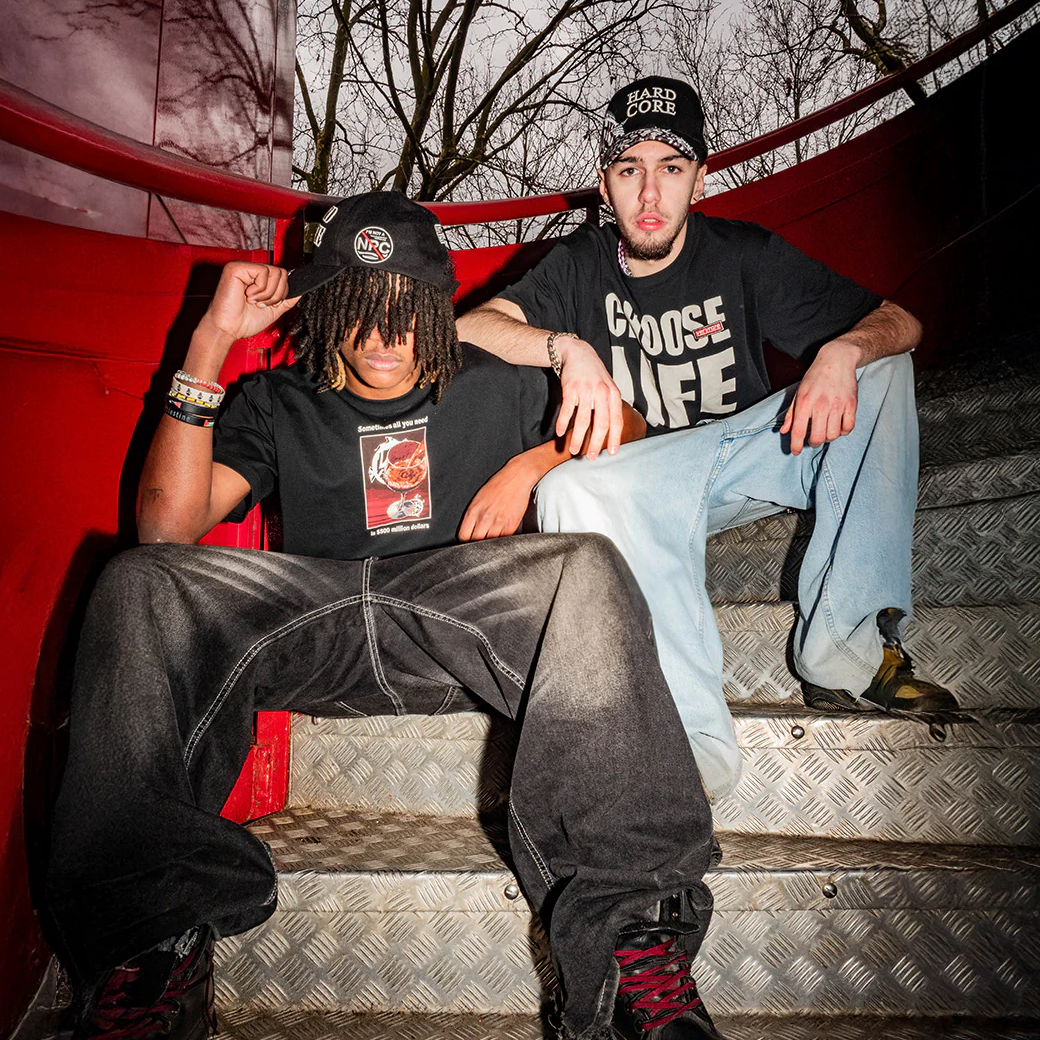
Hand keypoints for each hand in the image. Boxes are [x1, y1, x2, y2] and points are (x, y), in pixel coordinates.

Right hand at [201, 262, 299, 344]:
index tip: (271, 305)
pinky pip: (263, 272)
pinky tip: (247, 296)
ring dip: (268, 294)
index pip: (283, 276)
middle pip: (282, 273)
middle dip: (277, 294)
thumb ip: (286, 300)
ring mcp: (244, 267)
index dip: (282, 292)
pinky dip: (260, 289)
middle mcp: (251, 270)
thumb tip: (300, 292)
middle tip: (261, 304)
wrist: (229, 329)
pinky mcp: (237, 267)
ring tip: (254, 302)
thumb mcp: (273, 310)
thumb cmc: (244, 322)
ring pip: (275, 273)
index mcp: (258, 279)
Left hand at [458, 457, 536, 540]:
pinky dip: (502, 542)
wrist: (517, 477)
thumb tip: (470, 532)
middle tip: (480, 546)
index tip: (468, 544)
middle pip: (475, 542)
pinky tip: (501, 539)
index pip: (463, 536)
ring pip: (490, 545)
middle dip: (476, 546)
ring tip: (491, 544)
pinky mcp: (511, 525)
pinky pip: (504, 541)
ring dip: (490, 546)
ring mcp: (498, 523)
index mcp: (473, 511)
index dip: (465, 543)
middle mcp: (484, 518)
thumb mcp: (478, 499)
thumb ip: (473, 516)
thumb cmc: (498, 486)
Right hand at [555, 337, 623, 459]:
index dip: (615, 438)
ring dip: (577, 437)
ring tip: (573, 450)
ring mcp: (586, 390)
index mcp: (613, 394)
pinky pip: (567, 410)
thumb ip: (610, 407)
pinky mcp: (571, 388)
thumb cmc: (594, 375)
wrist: (578, 353)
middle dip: (596, 443)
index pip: (616, 420)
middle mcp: (602, 393)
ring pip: (583, 420)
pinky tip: (560, 433)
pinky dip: (563, 423)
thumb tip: (610, 432)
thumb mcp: (608, 388)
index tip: (612, 453)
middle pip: (601, 423)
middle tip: (591, 457)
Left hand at [780, 340, 860, 454]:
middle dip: (813, 443)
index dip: (796, 446)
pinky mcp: (851, 404)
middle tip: (813, 440)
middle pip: (818, 438)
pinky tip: (838, 426)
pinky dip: (843, 432)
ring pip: (833, 435)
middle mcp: (821, 405)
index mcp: (805, 403)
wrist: (837, 360)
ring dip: (828, 438)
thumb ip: (791, 414)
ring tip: (826, 430)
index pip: (798, 431)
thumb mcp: (798, 393)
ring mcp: (838, 405)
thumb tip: (784, 431)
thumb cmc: (815, 377)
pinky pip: (848, 428)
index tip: (795, 452)